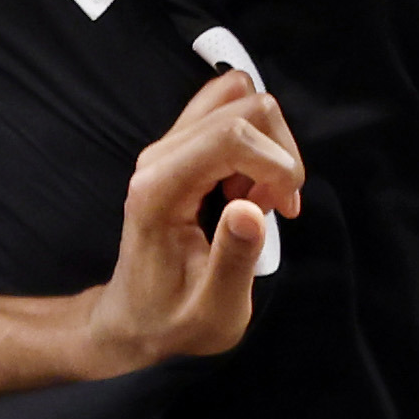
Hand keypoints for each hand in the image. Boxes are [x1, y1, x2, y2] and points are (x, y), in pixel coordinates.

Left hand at [77, 70, 306, 376]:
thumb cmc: (171, 320)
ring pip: (237, 99)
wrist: (133, 317)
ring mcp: (165, 148)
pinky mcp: (178, 150)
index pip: (231, 134)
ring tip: (260, 199)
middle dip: (279, 153)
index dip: (276, 163)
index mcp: (159, 190)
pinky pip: (228, 115)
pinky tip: (249, 191)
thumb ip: (234, 260)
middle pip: (242, 105)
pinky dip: (256, 144)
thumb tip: (252, 209)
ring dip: (268, 146)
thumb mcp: (213, 310)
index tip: (285, 210)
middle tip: (275, 207)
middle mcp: (157, 157)